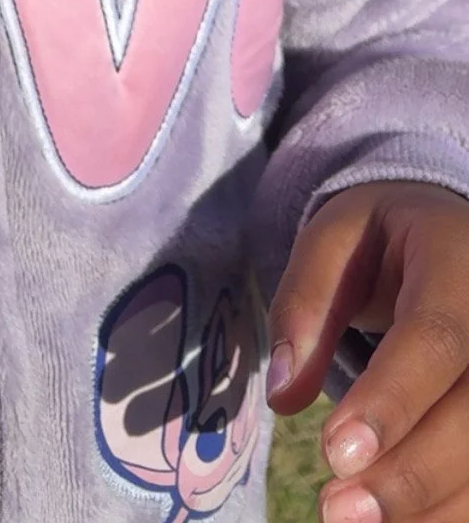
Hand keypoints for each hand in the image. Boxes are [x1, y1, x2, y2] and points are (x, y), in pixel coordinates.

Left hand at [268, 180, 468, 520]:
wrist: (448, 241)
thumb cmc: (381, 239)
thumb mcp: (333, 237)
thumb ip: (304, 304)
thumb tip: (281, 395)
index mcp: (458, 262)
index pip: (437, 338)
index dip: (392, 400)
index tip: (335, 453)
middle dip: (408, 473)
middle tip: (336, 509)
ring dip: (426, 503)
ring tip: (352, 520)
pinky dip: (446, 510)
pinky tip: (395, 522)